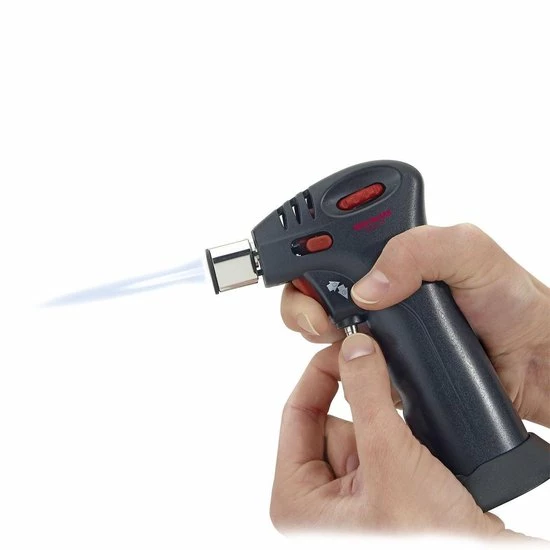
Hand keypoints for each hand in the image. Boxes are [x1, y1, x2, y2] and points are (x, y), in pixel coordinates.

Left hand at [270, 336, 504, 534]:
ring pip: (362, 432)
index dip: (321, 374)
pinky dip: (403, 440)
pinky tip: (421, 457)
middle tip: (392, 414)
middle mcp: (320, 501)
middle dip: (366, 414)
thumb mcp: (390, 461)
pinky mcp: (381, 496)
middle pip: (333, 421)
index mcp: (298, 499)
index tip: (346, 348)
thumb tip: (355, 349)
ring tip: (413, 457)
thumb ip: (369, 397)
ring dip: (390, 431)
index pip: (297, 412)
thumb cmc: (431, 544)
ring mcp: (351, 500)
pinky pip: (383, 447)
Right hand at [281, 224, 549, 426]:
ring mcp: (378, 323)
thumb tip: (368, 286)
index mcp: (394, 250)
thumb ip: (419, 250)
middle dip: (301, 298)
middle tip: (322, 313)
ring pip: (318, 321)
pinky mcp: (380, 359)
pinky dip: (334, 362)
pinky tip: (353, 360)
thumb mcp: (470, 251)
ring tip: (339, 335)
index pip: (335, 238)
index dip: (311, 249)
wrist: (530, 361)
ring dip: (313, 328)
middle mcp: (380, 283)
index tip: (309, 266)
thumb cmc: (510, 299)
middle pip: (313, 283)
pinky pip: (341, 361)